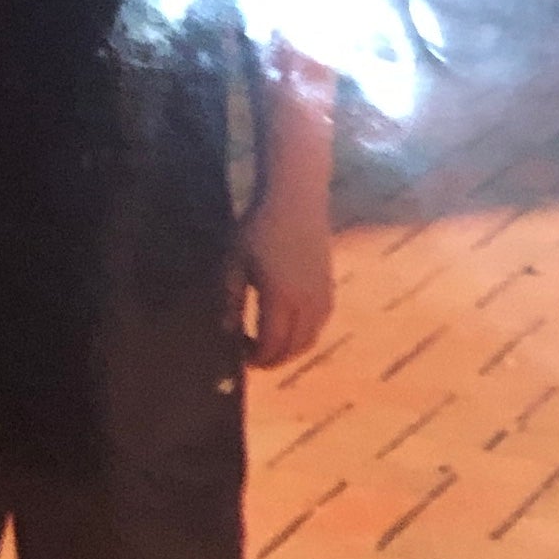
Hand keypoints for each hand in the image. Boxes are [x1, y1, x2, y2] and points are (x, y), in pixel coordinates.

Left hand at [240, 178, 333, 369]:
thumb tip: (227, 332)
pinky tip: (288, 326)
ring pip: (310, 340)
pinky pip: (320, 325)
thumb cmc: (259, 227)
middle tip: (252, 355)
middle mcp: (307, 305)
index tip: (239, 357)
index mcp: (280, 300)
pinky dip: (304, 335)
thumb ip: (231, 300)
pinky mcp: (330, 289)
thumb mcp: (235, 263)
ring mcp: (322, 298)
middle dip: (272, 359)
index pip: (271, 346)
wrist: (296, 199)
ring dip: (290, 349)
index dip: (256, 358)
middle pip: (293, 349)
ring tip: (269, 343)